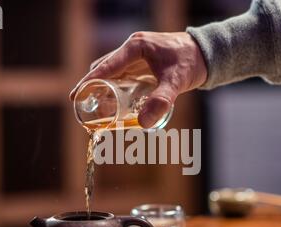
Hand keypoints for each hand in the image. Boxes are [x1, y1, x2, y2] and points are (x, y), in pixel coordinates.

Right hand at [69, 32, 207, 127]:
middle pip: (104, 69)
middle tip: (84, 107)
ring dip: (103, 89)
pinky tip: (115, 103)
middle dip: (92, 87)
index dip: (88, 81)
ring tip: (97, 108)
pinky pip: (122, 76)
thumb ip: (161, 101)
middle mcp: (132, 49)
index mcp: (136, 47)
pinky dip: (115, 89)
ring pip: (112, 73)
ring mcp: (136, 56)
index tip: (75, 96)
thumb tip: (142, 124)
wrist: (206, 54)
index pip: (106, 66)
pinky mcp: (142, 64)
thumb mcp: (176, 82)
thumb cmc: (191, 62)